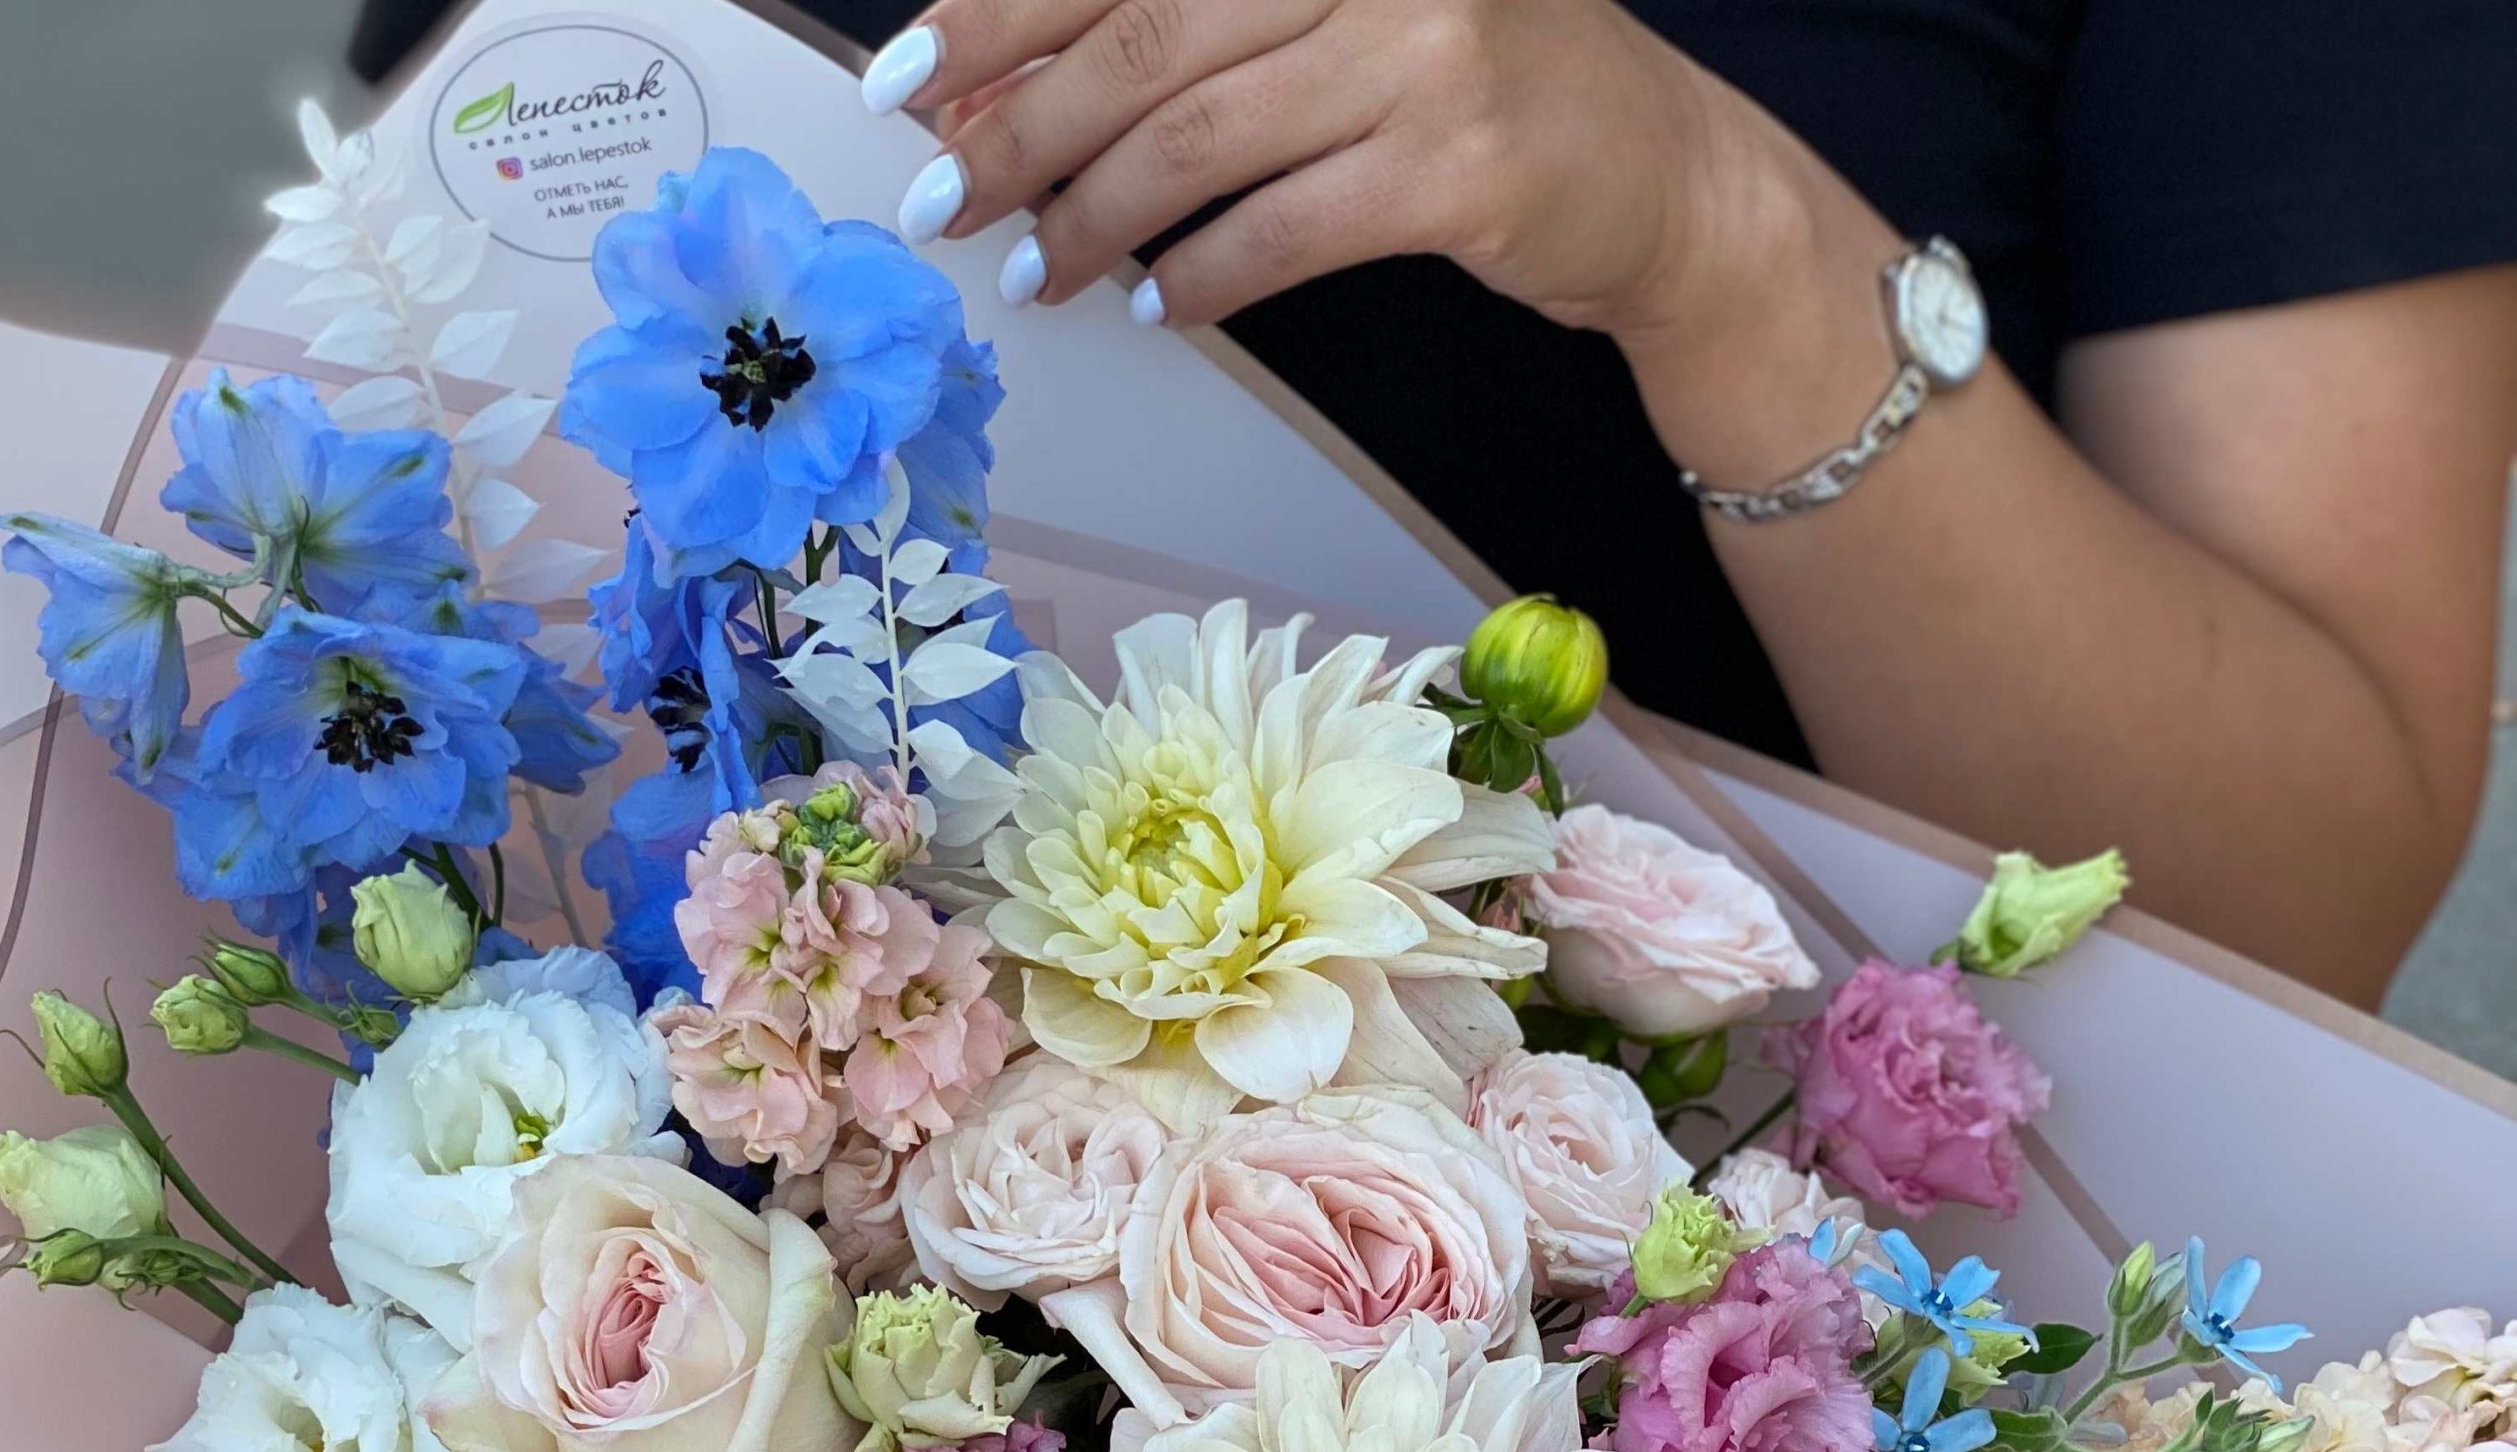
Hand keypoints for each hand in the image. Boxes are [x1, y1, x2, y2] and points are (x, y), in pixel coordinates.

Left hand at [867, 0, 1799, 345]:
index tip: (911, 75)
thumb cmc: (1478, 89)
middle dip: (1021, 125)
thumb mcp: (1346, 18)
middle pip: (1146, 34)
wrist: (1659, 172)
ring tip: (1039, 271)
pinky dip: (1200, 276)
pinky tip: (1152, 304)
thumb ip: (1202, 29)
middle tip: (943, 200)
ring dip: (1095, 216)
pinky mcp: (1458, 169)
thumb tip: (1013, 84)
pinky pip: (1281, 230)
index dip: (1003, 9)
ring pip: (1200, 139)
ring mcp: (1426, 51)